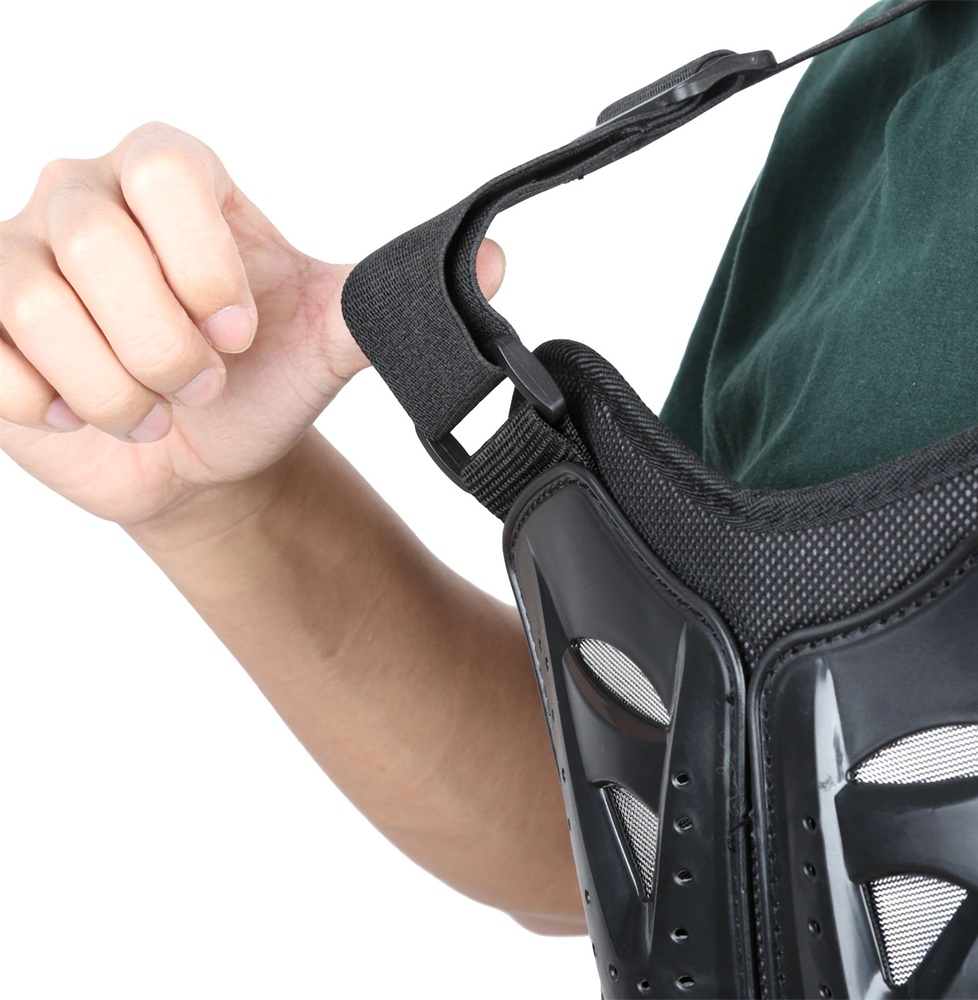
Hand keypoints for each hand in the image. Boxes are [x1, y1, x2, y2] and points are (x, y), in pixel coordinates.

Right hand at [0, 122, 504, 527]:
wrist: (201, 455)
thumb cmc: (253, 385)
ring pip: (38, 307)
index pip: (172, 176)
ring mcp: (17, 253)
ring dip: (115, 389)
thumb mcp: (319, 340)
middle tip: (200, 382)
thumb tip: (490, 262)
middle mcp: (86, 195)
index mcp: (173, 176)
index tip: (241, 334)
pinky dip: (53, 406)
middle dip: (166, 349)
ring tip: (150, 406)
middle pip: (98, 246)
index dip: (209, 270)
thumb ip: (383, 298)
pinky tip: (83, 410)